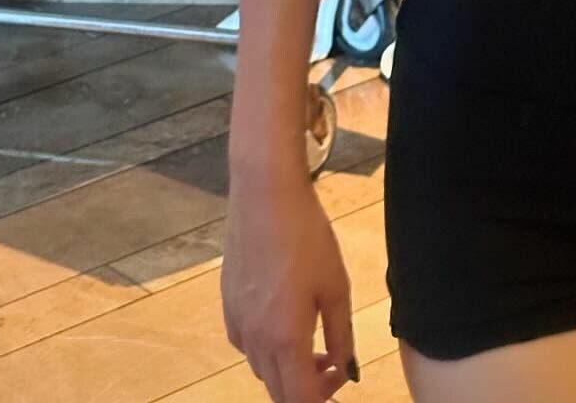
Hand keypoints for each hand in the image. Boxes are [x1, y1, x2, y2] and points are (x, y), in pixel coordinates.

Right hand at [221, 172, 358, 400]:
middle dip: (308, 388)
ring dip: (288, 369)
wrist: (265, 194)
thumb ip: (342, 335)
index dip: (324, 399)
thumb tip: (348, 368)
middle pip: (278, 392)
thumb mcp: (336, 287)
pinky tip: (283, 321)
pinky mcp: (227, 303)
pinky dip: (268, 349)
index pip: (300, 400)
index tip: (341, 380)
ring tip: (313, 343)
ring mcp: (237, 322)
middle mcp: (255, 340)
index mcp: (286, 340)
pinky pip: (247, 345)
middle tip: (332, 365)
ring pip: (262, 369)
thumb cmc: (307, 236)